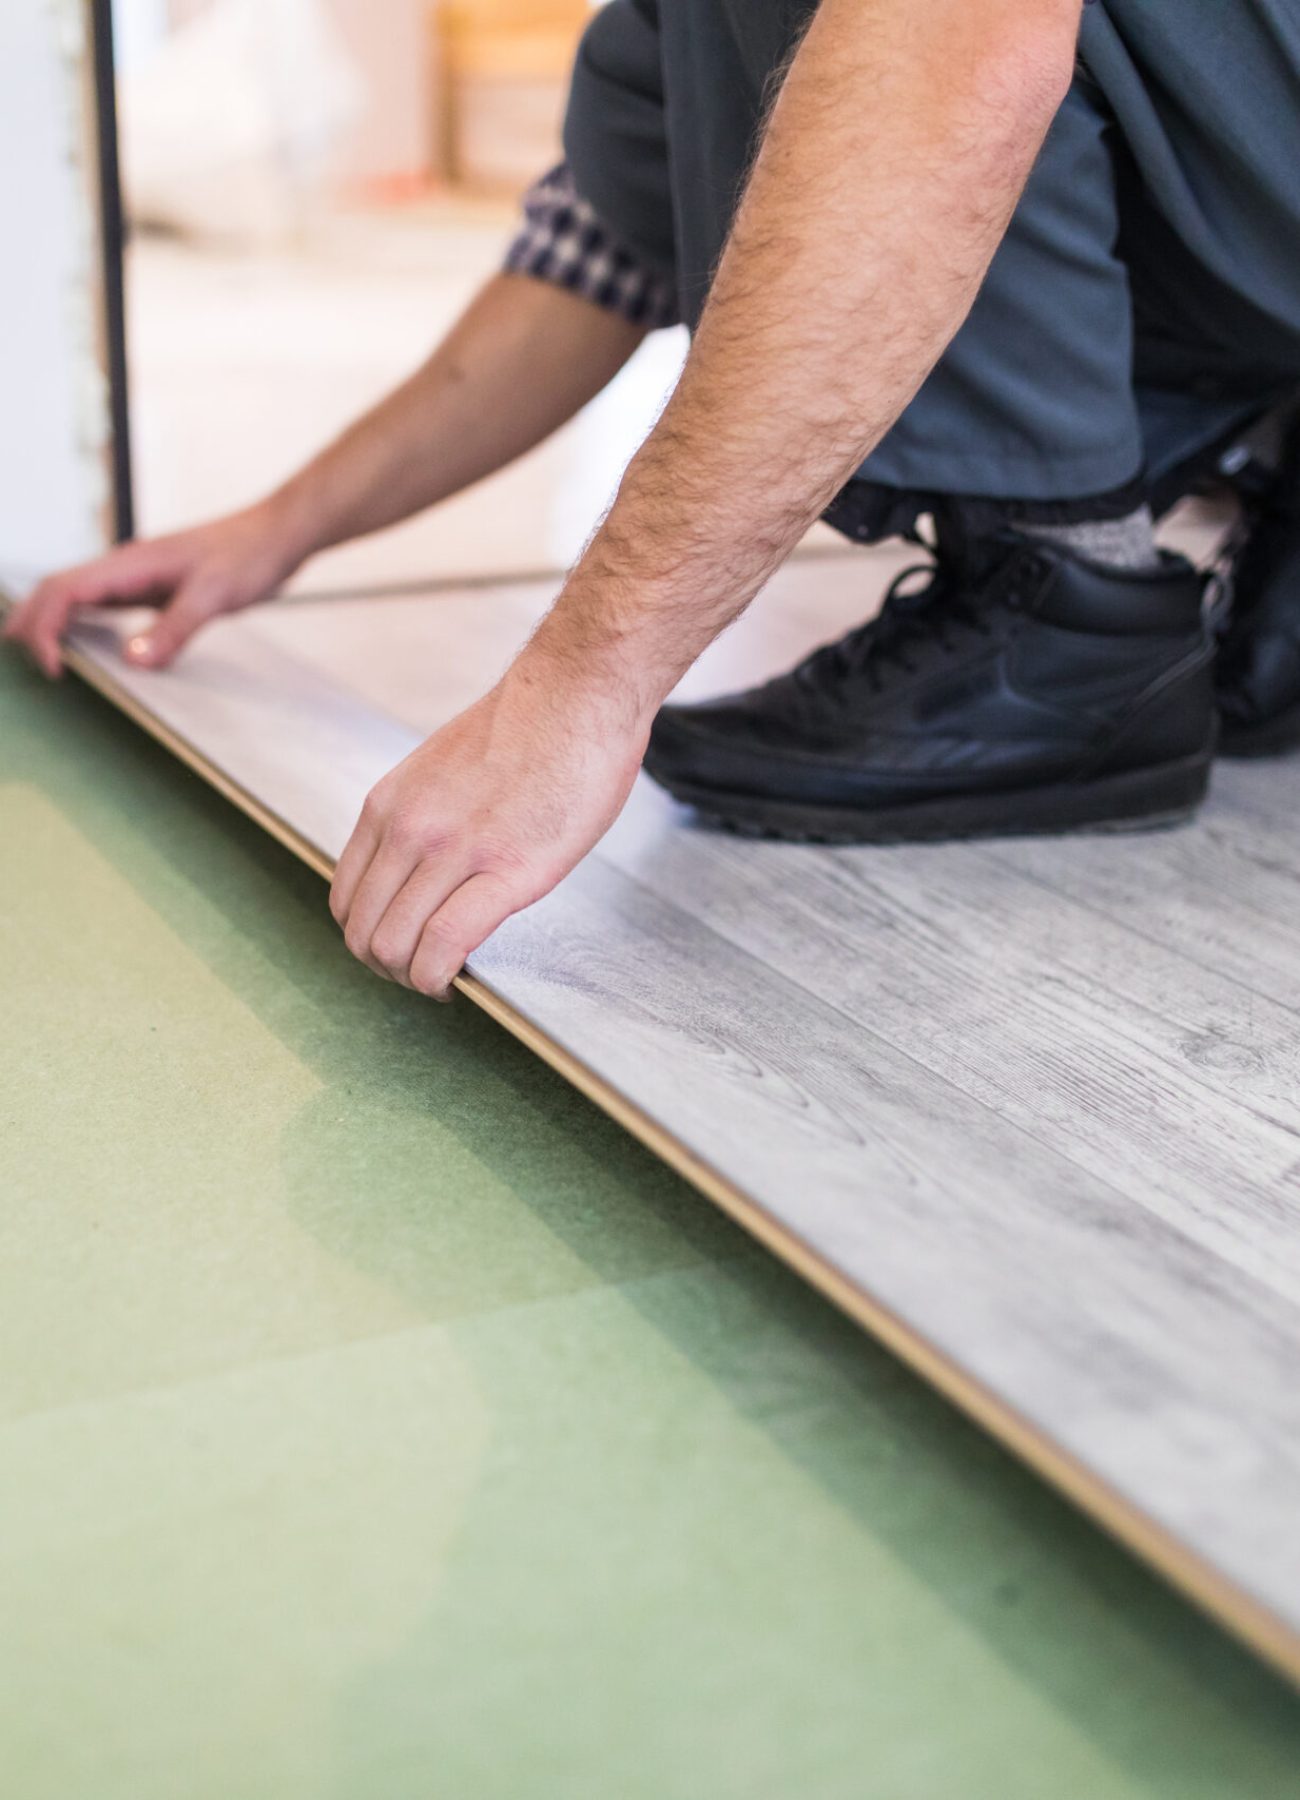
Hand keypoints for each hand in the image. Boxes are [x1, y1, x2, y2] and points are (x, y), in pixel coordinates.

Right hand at [2, 500, 305, 677]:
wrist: (277, 534)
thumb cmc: (249, 555)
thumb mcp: (213, 595)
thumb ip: (174, 629)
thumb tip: (133, 661)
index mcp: (130, 562)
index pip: (65, 590)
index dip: (46, 627)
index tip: (54, 667)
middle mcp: (125, 567)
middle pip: (57, 590)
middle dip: (33, 623)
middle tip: (24, 661)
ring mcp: (137, 576)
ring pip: (76, 595)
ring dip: (50, 621)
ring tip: (36, 653)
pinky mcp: (153, 587)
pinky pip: (104, 604)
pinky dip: (81, 623)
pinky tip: (83, 643)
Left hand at [330, 658, 648, 998]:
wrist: (578, 694)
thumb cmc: (530, 728)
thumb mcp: (442, 769)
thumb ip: (423, 818)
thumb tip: (425, 866)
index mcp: (389, 806)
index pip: (345, 898)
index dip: (367, 937)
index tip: (401, 947)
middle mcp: (409, 830)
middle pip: (363, 932)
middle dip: (387, 968)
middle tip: (422, 973)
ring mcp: (454, 852)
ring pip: (396, 945)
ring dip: (414, 979)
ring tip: (442, 980)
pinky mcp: (507, 872)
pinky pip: (446, 943)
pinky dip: (441, 977)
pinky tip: (459, 981)